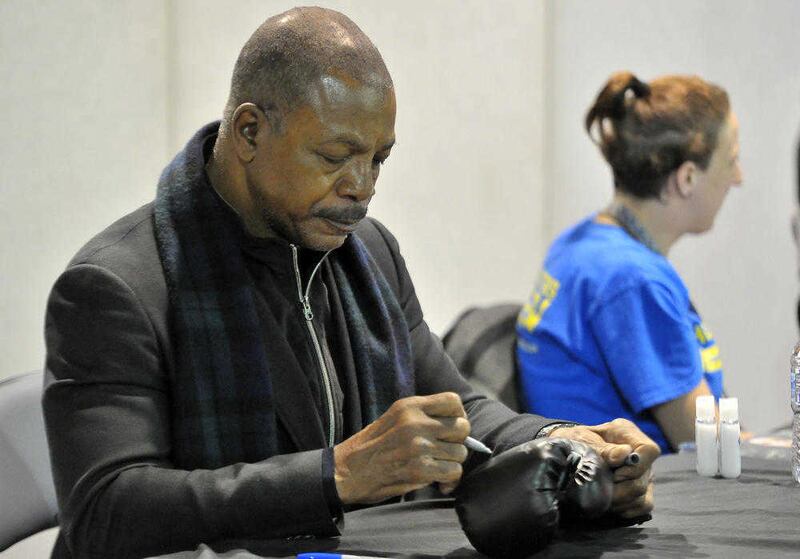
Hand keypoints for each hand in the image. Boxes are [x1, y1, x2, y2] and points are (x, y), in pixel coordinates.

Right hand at [333, 392, 469, 503]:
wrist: (347, 471)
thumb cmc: (372, 447)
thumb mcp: (394, 419)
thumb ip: (422, 417)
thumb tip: (458, 425)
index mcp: (409, 406)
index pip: (453, 401)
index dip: (458, 416)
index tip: (450, 429)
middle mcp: (415, 422)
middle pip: (462, 428)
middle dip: (457, 443)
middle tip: (444, 452)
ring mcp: (418, 445)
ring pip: (460, 453)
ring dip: (452, 464)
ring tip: (437, 467)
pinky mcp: (419, 468)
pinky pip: (453, 472)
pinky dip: (449, 480)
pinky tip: (439, 483)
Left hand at [548, 418, 659, 517]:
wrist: (566, 454)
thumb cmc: (575, 444)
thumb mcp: (583, 441)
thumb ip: (603, 449)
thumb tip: (624, 454)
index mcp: (626, 433)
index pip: (649, 450)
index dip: (633, 467)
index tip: (613, 473)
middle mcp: (639, 454)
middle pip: (642, 480)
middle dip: (617, 489)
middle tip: (598, 487)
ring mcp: (643, 473)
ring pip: (641, 497)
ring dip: (617, 501)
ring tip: (599, 494)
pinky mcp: (642, 491)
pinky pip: (641, 506)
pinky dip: (623, 508)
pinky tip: (608, 502)